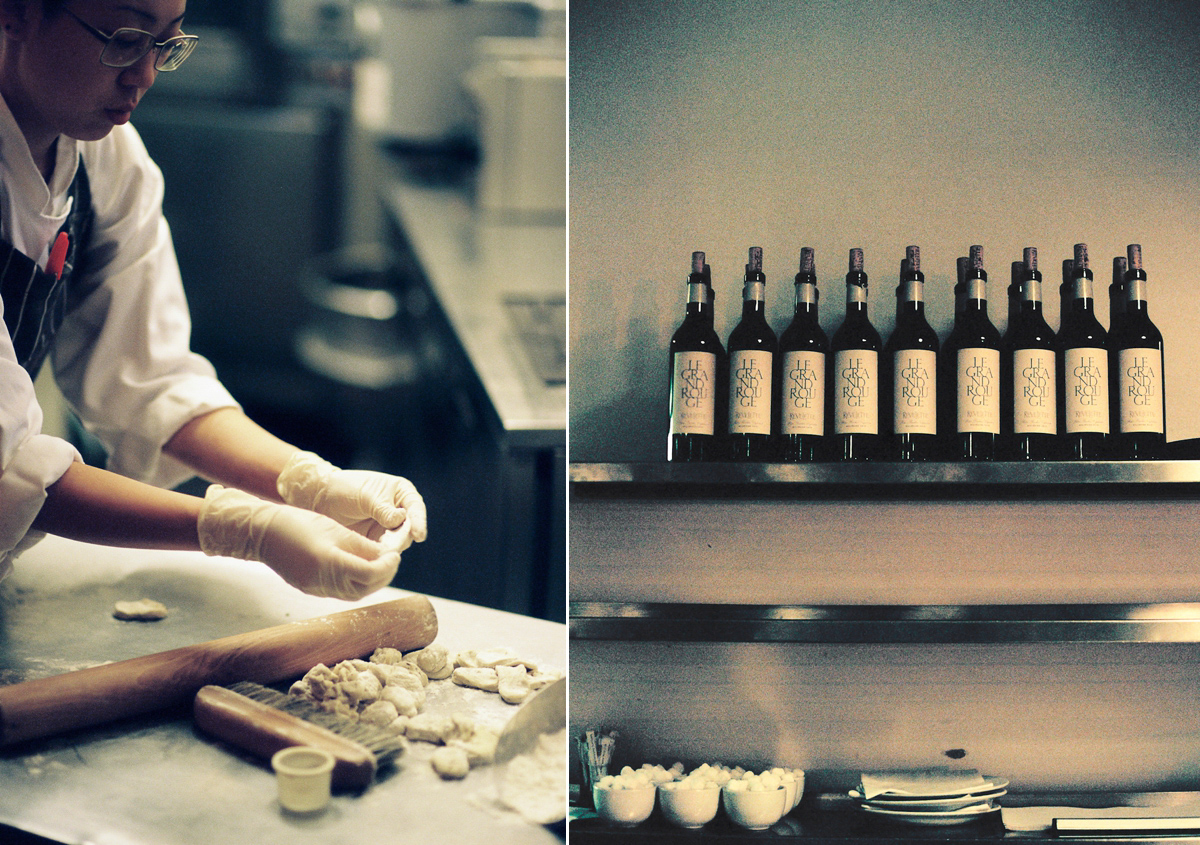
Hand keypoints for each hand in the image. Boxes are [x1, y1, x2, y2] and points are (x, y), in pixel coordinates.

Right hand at [197, 485, 400, 599]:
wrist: (262, 532)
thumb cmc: (298, 523)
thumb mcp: (336, 529)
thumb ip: (362, 545)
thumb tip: (386, 555)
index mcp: (330, 562)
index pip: (371, 573)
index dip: (388, 565)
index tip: (395, 553)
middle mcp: (323, 581)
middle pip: (366, 588)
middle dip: (384, 575)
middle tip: (392, 559)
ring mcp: (315, 588)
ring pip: (354, 593)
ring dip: (372, 582)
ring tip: (380, 564)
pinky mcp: (310, 588)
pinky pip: (340, 592)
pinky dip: (355, 583)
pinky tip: (360, 569)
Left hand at [276, 452, 427, 551]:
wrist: (321, 499)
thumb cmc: (345, 489)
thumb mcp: (366, 496)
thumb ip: (384, 509)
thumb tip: (401, 520)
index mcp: (401, 493)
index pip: (416, 508)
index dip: (419, 522)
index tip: (418, 535)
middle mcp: (399, 511)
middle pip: (410, 529)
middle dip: (403, 538)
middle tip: (392, 545)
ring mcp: (388, 528)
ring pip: (399, 542)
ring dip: (391, 548)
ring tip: (379, 550)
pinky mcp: (377, 541)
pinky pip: (384, 551)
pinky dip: (381, 554)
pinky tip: (373, 556)